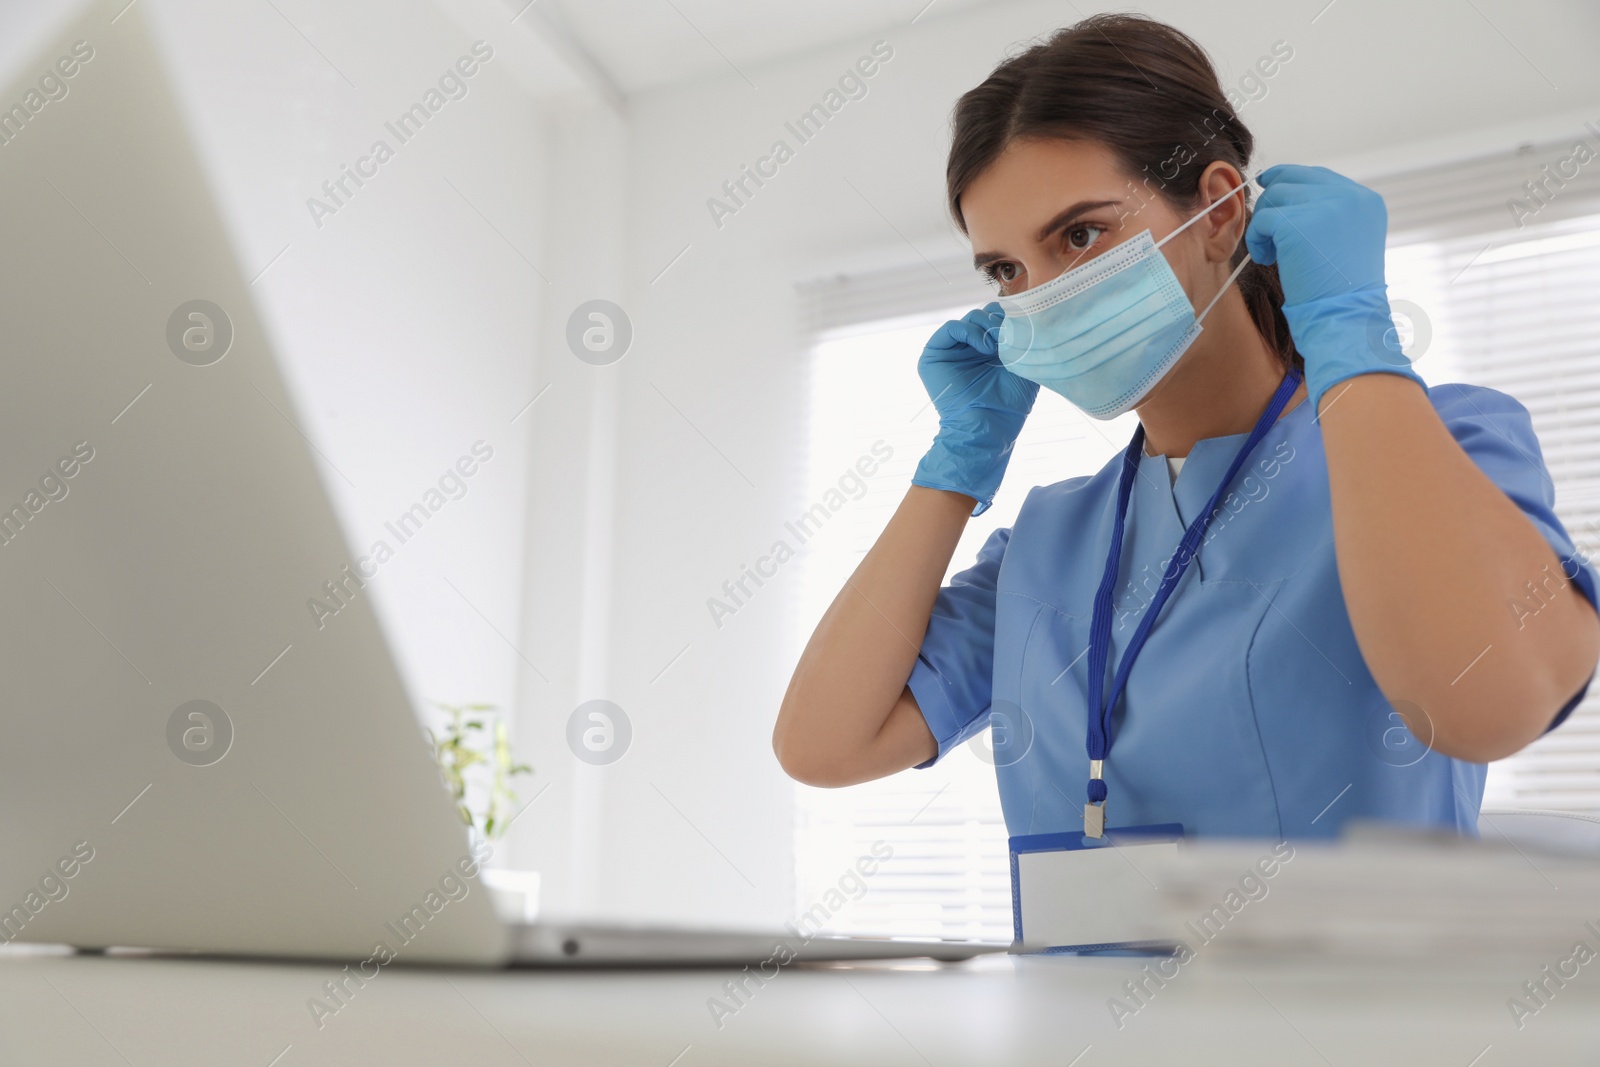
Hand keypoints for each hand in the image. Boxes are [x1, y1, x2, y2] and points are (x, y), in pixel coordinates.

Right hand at [911, 303, 1038, 514]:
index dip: (1010, 317)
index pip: (998, 318)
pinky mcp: (934, 354)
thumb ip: (1024, 341)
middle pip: (984, 313)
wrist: (989, 426)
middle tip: (1010, 337)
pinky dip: (970, 331)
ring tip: (998, 346)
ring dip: (987, 326)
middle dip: (999, 320)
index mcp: (989, 350)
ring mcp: (951, 350)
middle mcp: (969, 348)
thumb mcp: (1025, 365)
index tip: (1023, 329)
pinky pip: (951, 327)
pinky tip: (984, 348)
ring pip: (970, 317)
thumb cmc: (1008, 404)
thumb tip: (1022, 318)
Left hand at [1245, 164, 1425, 406]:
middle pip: (1293, 181)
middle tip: (1270, 236)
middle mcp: (1350, 197)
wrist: (1345, 317)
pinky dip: (1257, 239)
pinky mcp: (1298, 224)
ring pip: (1274, 198)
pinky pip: (1262, 220)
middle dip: (1274, 205)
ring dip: (1265, 225)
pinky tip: (1267, 259)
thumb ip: (1328, 213)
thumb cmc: (1341, 290)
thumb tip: (1288, 192)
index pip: (1318, 176)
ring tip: (1273, 253)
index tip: (1268, 187)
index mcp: (1365, 200)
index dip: (1289, 180)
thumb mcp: (1347, 240)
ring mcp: (1325, 207)